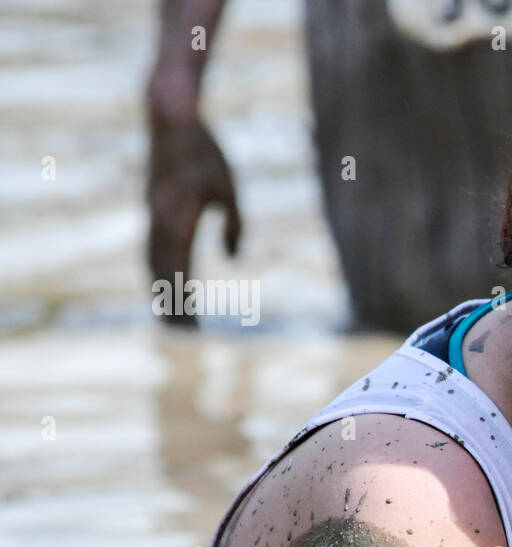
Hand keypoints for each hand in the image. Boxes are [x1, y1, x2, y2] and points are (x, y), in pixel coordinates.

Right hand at [146, 115, 241, 321]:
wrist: (171, 120)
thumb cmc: (206, 153)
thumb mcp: (229, 190)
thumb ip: (234, 225)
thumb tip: (232, 258)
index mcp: (178, 216)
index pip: (180, 268)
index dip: (185, 299)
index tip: (194, 324)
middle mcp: (159, 218)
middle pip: (161, 270)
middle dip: (170, 302)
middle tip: (182, 334)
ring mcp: (151, 213)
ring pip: (151, 260)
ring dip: (158, 289)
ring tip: (168, 315)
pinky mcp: (151, 208)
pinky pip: (151, 245)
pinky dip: (156, 268)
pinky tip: (163, 282)